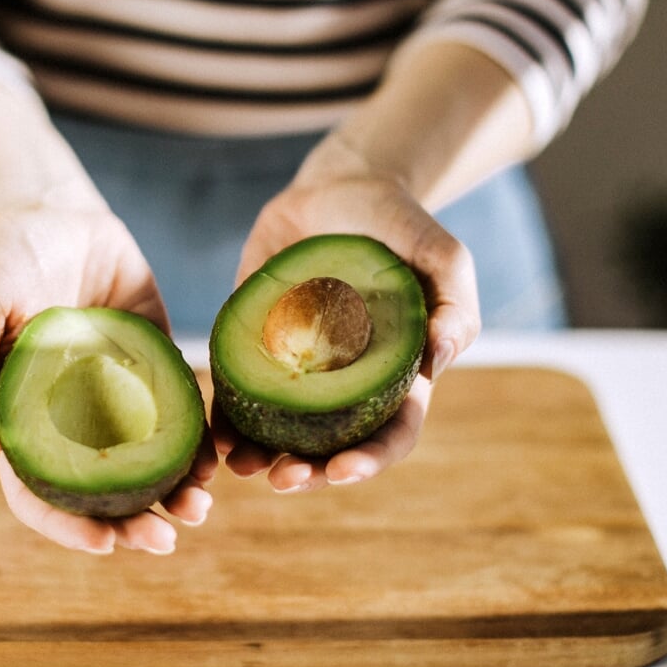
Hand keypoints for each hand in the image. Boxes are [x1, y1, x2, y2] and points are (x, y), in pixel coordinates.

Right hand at [0, 202, 216, 553]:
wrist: (51, 208)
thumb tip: (1, 441)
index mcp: (22, 418)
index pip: (39, 490)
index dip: (68, 524)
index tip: (106, 543)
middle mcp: (71, 418)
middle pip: (101, 490)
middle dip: (133, 522)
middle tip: (167, 539)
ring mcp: (116, 394)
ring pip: (147, 461)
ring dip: (174, 492)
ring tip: (202, 506)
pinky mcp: (154, 363)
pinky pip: (181, 410)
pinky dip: (198, 439)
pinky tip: (217, 455)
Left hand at [217, 136, 480, 492]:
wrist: (339, 186)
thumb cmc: (400, 223)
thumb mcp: (442, 255)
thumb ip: (455, 305)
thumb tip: (440, 360)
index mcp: (396, 376)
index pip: (390, 433)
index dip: (370, 459)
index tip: (342, 472)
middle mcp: (345, 384)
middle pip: (331, 447)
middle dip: (309, 473)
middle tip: (282, 480)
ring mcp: (298, 368)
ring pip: (280, 431)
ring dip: (261, 457)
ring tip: (239, 467)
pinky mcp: (256, 344)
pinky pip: (237, 390)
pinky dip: (225, 417)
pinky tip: (212, 435)